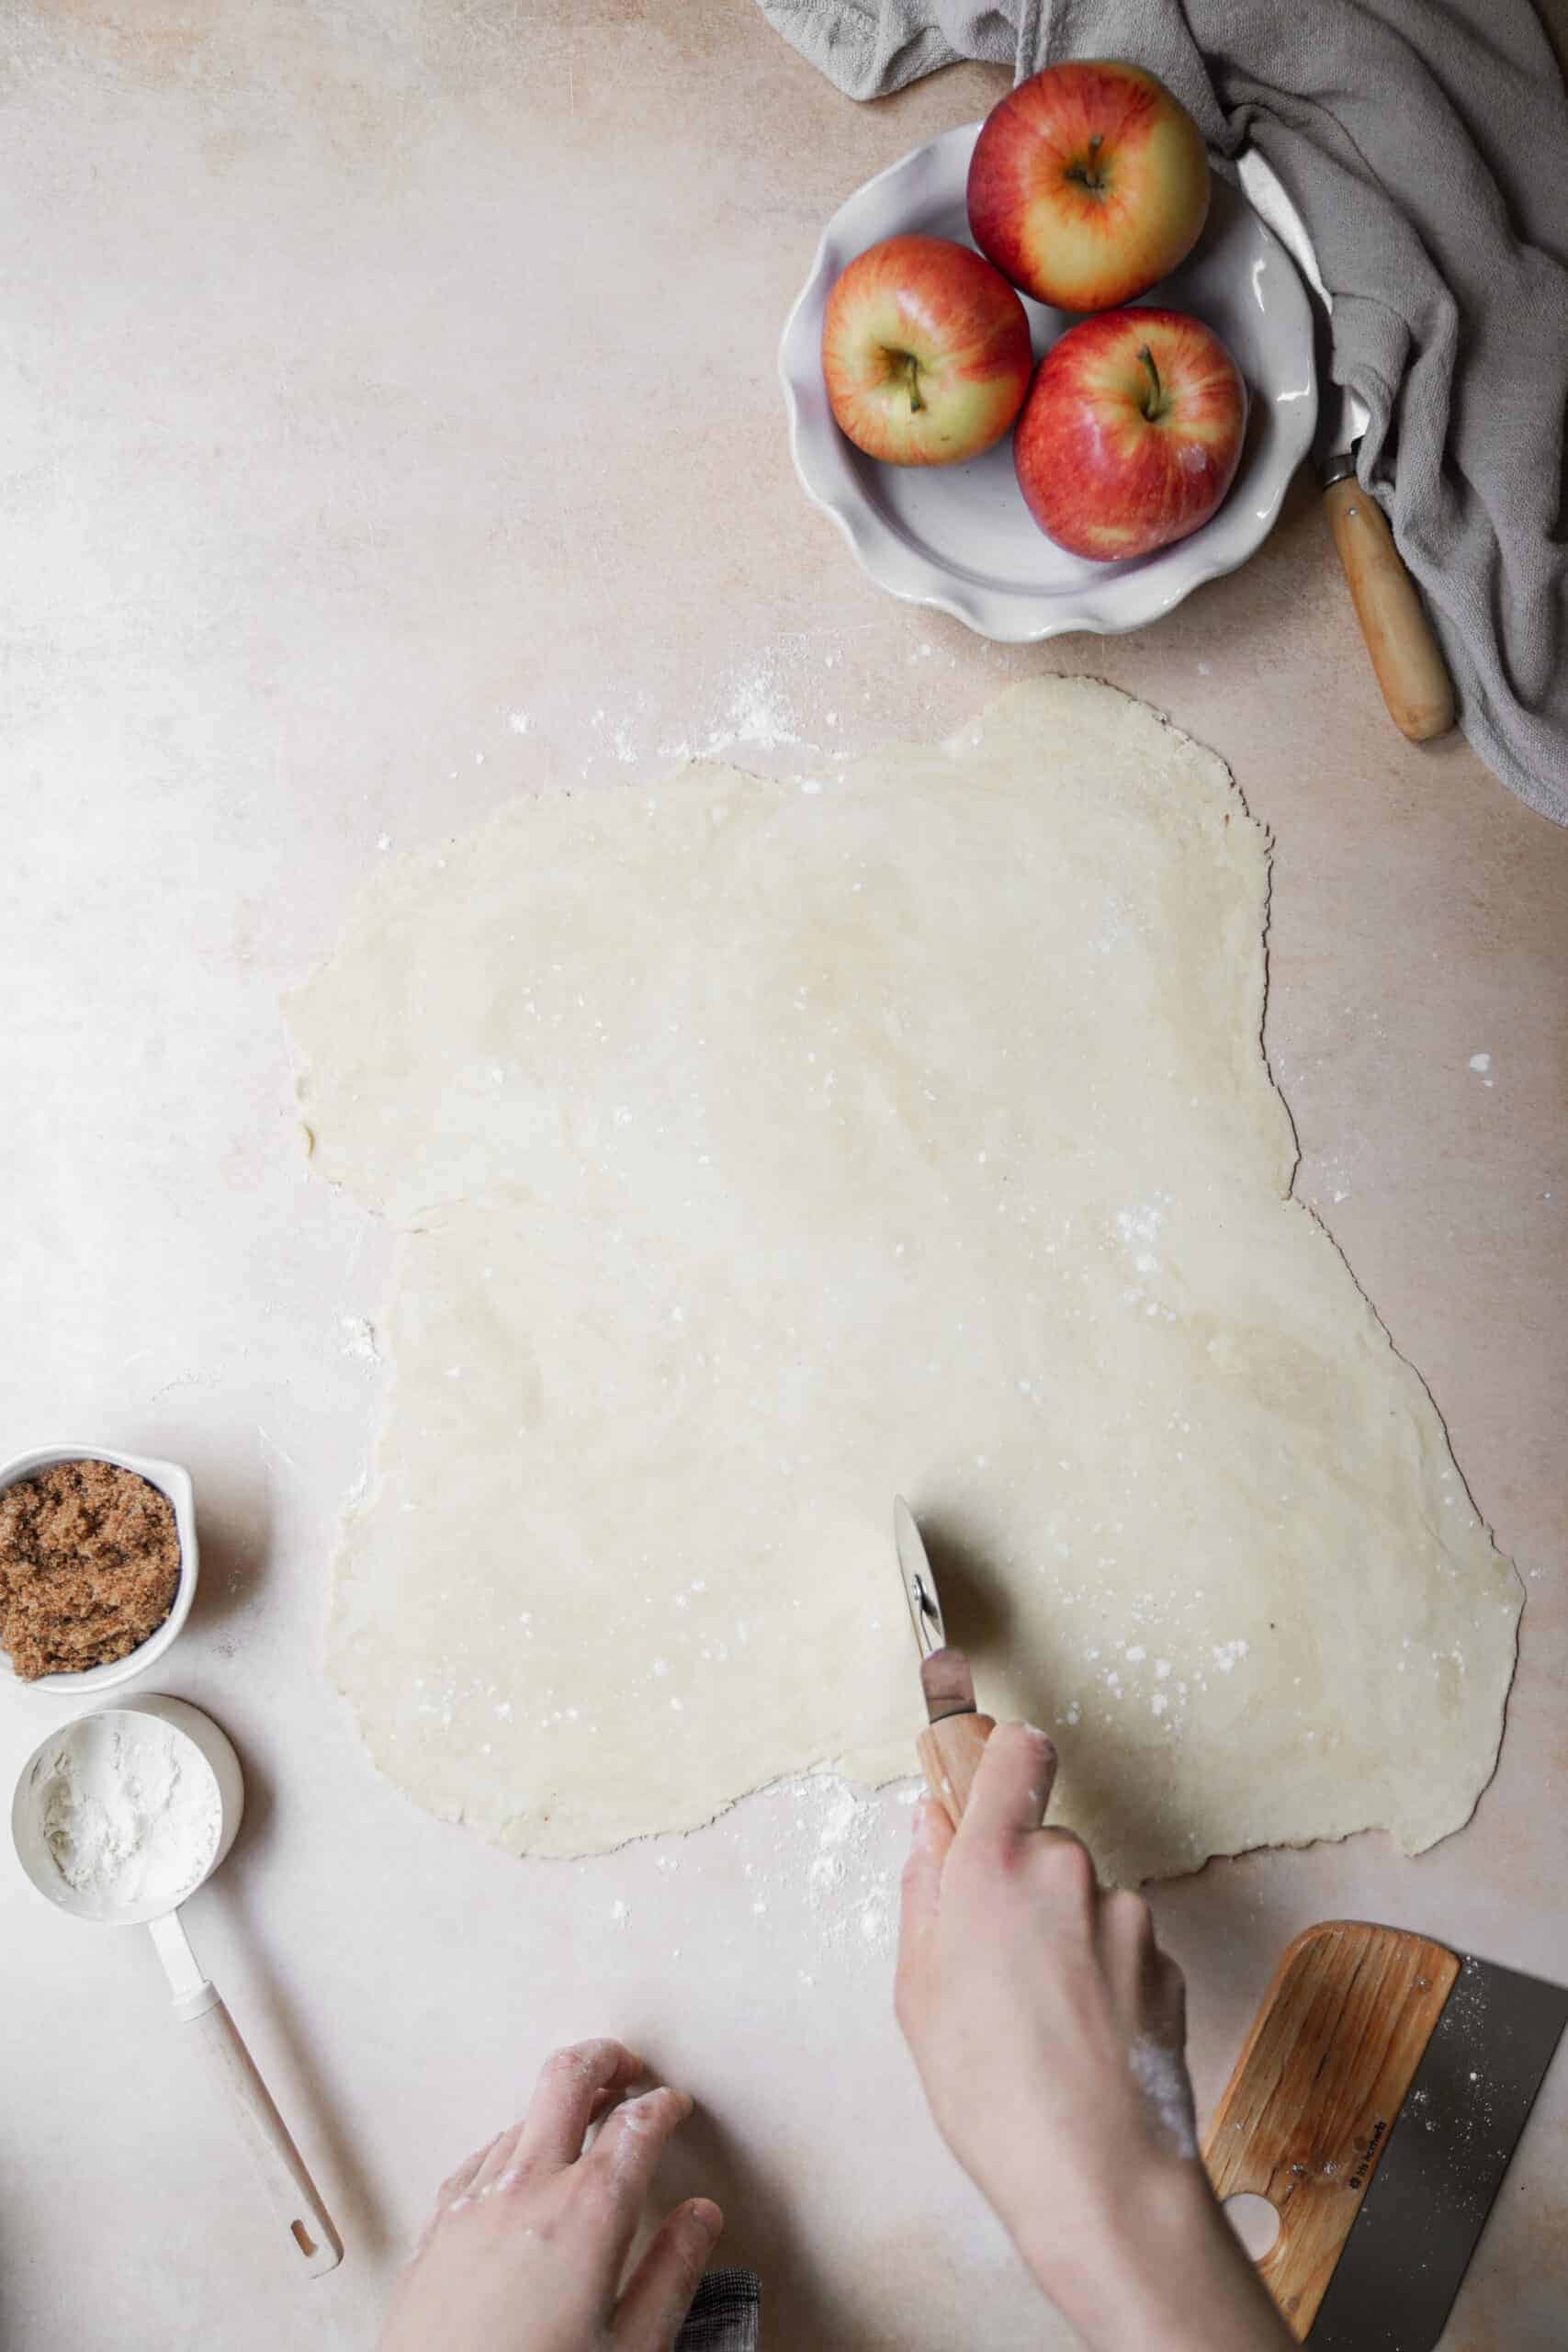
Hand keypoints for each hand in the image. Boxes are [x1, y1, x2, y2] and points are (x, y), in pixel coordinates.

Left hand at [378, 2039, 721, 2351]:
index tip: (675, 2108)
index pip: (638, 2123)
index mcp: (587, 2212)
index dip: (664, 2106)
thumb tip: (700, 2218)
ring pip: (522, 2113)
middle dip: (606, 2060)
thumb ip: (672, 2274)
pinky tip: (518, 2164)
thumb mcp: (632, 2351)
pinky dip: (512, 2143)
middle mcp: (527, 2189)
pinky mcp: (437, 2227)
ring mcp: (474, 2203)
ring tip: (583, 2117)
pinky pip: (480, 2157)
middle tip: (629, 2070)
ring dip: (559, 2103)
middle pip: (567, 2078)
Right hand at [896, 1723, 1290, 2351]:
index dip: (998, 1759)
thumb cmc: (997, 2099)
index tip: (983, 1778)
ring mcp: (1128, 1917)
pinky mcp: (1166, 1962)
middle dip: (1019, 1881)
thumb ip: (925, 1893)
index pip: (1015, 1752)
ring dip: (1063, 1936)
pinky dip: (1101, 1977)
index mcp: (995, 1867)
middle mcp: (1069, 1873)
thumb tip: (931, 1833)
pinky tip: (1079, 2039)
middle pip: (1042, 1841)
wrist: (1101, 2178)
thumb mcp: (919, 1993)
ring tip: (1038, 2019)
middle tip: (991, 1958)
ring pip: (1083, 1900)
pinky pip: (1121, 1946)